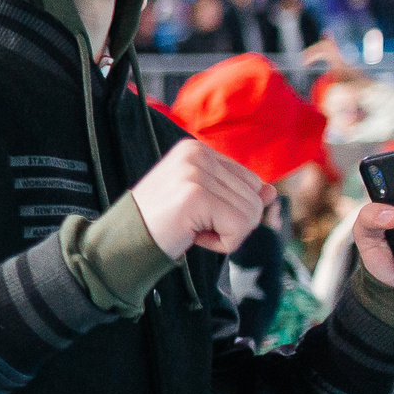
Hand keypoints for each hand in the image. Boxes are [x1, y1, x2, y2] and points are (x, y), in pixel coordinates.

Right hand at [130, 139, 272, 259]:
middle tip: (193, 225)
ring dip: (227, 234)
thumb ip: (236, 193)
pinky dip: (223, 243)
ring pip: (251, 213)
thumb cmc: (159, 224)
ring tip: (191, 230)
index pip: (251, 181)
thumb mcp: (202, 202)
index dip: (229, 209)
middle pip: (255, 197)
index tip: (195, 214)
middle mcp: (197, 153)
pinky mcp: (196, 194)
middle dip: (231, 222)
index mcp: (196, 149)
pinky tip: (193, 237)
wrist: (120, 244)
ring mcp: (195, 172)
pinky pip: (239, 227)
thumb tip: (272, 191)